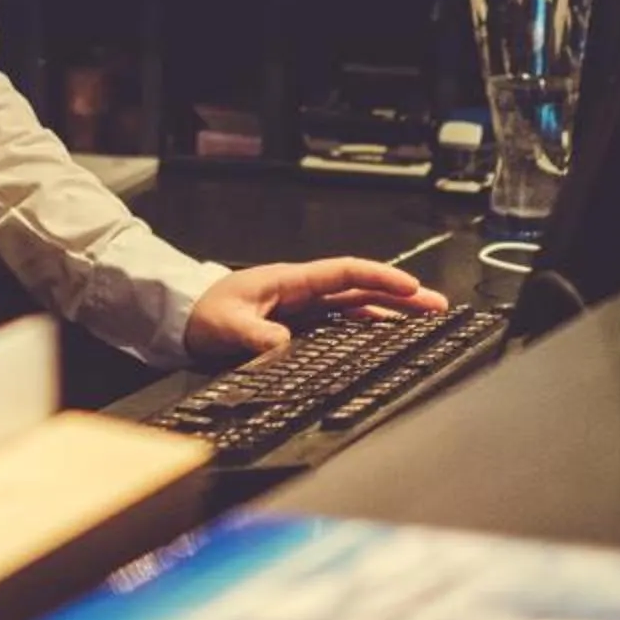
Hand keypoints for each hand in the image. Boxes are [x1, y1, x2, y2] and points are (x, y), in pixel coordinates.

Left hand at [183, 258, 446, 363]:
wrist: (182, 318)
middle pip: (360, 288)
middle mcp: (302, 291)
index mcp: (291, 280)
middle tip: (437, 305)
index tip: (411, 287)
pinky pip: (342, 321)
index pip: (346, 273)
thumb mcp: (227, 325)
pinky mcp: (297, 325)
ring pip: (356, 304)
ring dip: (390, 310)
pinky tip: (386, 335)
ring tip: (424, 320)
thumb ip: (255, 336)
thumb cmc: (202, 313)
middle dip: (400, 293)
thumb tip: (284, 347)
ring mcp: (302, 307)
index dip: (380, 278)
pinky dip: (368, 325)